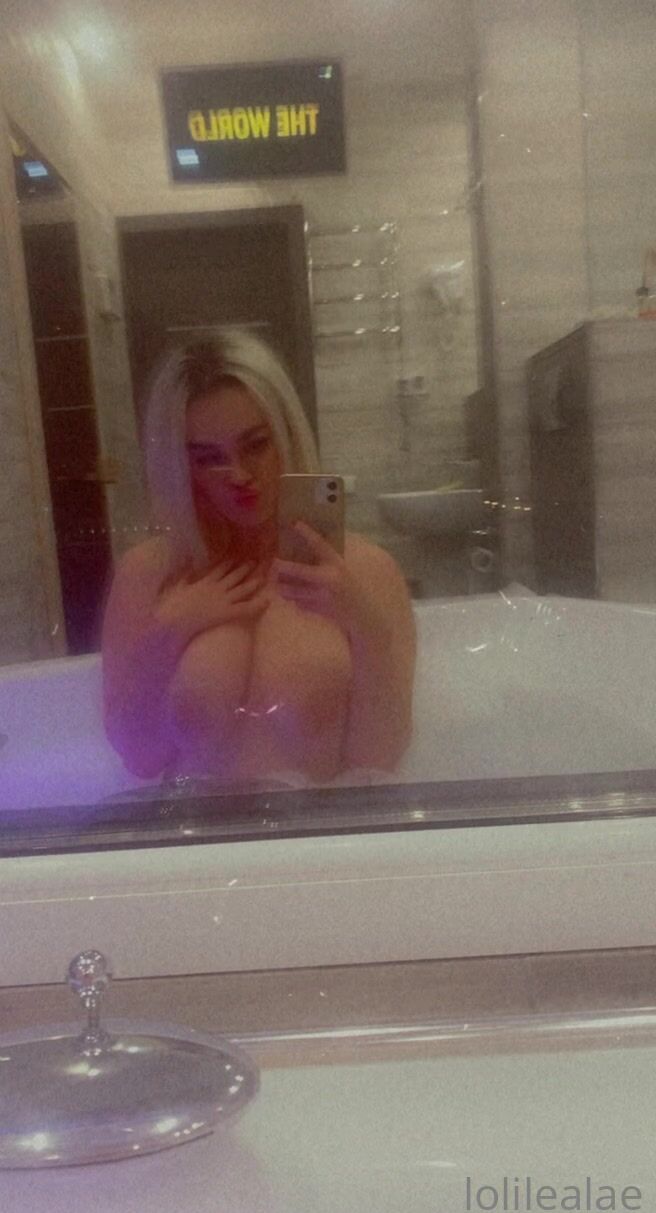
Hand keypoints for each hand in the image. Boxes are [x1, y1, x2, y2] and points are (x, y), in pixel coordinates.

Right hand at [155, 561, 269, 643]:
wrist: (171, 621)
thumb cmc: (169, 605)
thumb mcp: (175, 585)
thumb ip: (183, 573)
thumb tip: (187, 559)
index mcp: (204, 581)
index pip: (220, 568)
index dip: (230, 562)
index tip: (237, 556)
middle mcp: (216, 588)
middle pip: (235, 576)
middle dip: (246, 568)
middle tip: (256, 561)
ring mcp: (223, 600)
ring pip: (243, 589)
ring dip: (254, 582)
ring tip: (264, 576)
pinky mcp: (226, 613)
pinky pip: (245, 608)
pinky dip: (257, 605)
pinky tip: (267, 601)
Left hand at [273, 522, 374, 635]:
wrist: (358, 612)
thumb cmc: (348, 585)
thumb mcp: (339, 568)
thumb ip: (324, 559)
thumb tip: (301, 544)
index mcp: (336, 564)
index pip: (320, 545)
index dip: (307, 533)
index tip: (295, 523)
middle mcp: (327, 579)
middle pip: (298, 571)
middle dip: (282, 567)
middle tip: (272, 562)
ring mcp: (320, 596)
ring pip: (291, 590)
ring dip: (281, 585)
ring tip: (275, 580)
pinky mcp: (315, 609)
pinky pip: (296, 602)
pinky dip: (290, 598)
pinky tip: (289, 594)